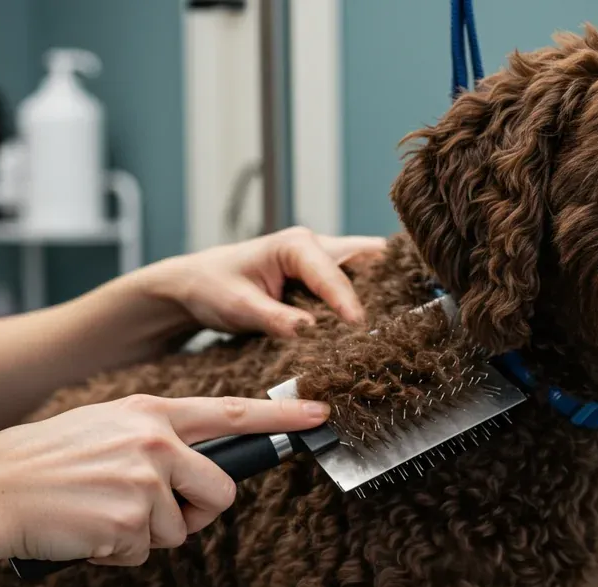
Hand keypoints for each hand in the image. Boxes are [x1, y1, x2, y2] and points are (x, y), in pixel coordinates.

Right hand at [0, 394, 331, 566]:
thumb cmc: (47, 462)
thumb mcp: (106, 427)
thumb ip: (156, 439)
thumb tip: (198, 472)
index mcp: (151, 411)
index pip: (230, 412)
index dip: (281, 417)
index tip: (321, 414)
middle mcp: (155, 440)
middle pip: (221, 492)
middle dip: (197, 512)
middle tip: (154, 512)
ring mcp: (144, 479)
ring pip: (181, 529)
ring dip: (147, 534)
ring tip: (102, 513)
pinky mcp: (130, 520)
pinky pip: (147, 551)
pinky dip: (120, 551)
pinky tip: (88, 529)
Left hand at [144, 226, 387, 336]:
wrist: (197, 285)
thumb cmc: (213, 287)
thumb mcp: (239, 307)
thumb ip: (275, 318)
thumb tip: (311, 330)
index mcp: (296, 245)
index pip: (333, 275)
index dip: (349, 303)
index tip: (360, 329)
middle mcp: (316, 247)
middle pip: (367, 260)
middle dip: (385, 286)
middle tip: (400, 319)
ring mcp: (323, 262)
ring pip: (367, 271)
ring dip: (380, 295)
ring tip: (395, 325)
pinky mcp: (323, 279)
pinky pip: (355, 286)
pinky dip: (367, 303)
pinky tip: (376, 328)